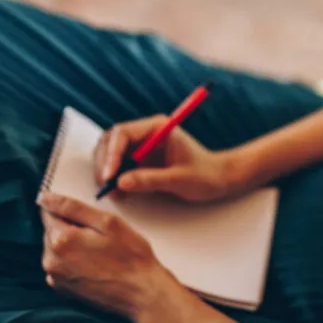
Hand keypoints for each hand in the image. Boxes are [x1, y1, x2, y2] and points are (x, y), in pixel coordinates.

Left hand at [38, 192, 199, 322]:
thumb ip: (73, 207)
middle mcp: (51, 260)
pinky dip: (73, 260)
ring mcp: (55, 277)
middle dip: (71, 226)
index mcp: (61, 240)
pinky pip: (61, 265)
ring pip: (56, 248)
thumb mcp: (107, 222)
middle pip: (51, 230)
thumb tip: (45, 198)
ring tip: (99, 251)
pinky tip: (94, 263)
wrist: (142, 293)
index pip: (48, 211)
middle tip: (99, 234)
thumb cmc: (131, 256)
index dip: (67, 208)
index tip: (85, 215)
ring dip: (72, 244)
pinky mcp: (62, 289)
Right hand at [94, 115, 250, 202]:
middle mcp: (145, 133)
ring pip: (110, 154)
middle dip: (104, 164)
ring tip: (114, 194)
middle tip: (106, 188)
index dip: (112, 154)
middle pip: (110, 141)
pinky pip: (118, 167)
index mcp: (157, 127)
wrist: (218, 179)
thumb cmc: (205, 175)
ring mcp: (140, 147)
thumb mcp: (180, 179)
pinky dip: (114, 180)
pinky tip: (120, 194)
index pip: (123, 133)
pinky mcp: (139, 161)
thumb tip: (121, 182)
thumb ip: (151, 179)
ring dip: (106, 173)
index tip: (110, 176)